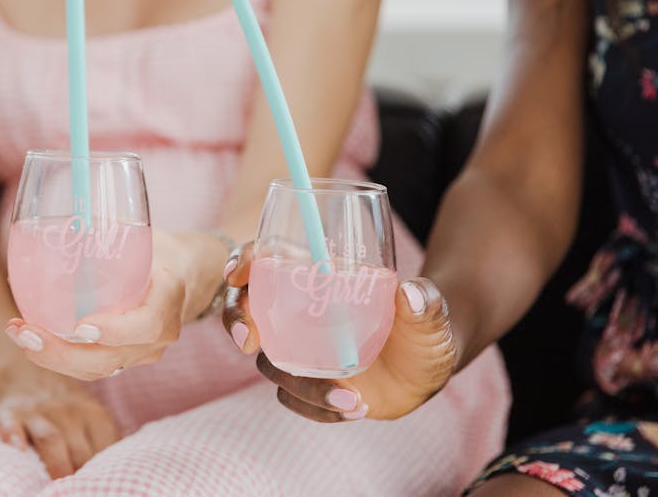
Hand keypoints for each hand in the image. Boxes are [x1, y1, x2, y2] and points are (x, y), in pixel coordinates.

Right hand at [0, 364, 119, 478]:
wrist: (26, 374)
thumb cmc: (66, 411)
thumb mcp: (92, 417)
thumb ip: (103, 443)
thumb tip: (112, 477)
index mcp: (93, 414)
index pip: (105, 449)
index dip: (101, 472)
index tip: (99, 486)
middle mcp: (67, 411)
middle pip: (79, 451)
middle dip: (79, 477)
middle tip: (77, 492)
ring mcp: (36, 412)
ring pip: (51, 439)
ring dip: (56, 464)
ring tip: (56, 488)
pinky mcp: (8, 414)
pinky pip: (11, 426)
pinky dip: (14, 437)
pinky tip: (18, 450)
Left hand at [3, 230, 220, 379]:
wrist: (185, 276)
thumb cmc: (158, 250)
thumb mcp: (142, 234)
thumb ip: (108, 230)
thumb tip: (61, 219)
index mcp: (168, 299)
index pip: (146, 325)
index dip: (115, 330)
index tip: (82, 325)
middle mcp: (159, 335)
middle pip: (111, 358)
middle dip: (64, 353)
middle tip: (28, 334)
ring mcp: (141, 352)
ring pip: (97, 368)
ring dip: (53, 358)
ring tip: (18, 334)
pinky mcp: (124, 357)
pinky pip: (91, 365)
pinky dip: (59, 355)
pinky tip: (29, 337)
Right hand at [222, 241, 456, 421]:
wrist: (427, 367)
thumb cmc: (424, 324)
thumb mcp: (431, 311)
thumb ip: (425, 300)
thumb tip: (410, 294)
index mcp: (317, 277)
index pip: (267, 258)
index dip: (244, 261)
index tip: (236, 274)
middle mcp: (299, 312)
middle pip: (247, 308)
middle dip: (236, 321)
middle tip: (246, 342)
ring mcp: (300, 350)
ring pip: (271, 363)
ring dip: (300, 384)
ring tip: (349, 398)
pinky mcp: (309, 384)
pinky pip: (293, 399)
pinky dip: (316, 407)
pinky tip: (353, 409)